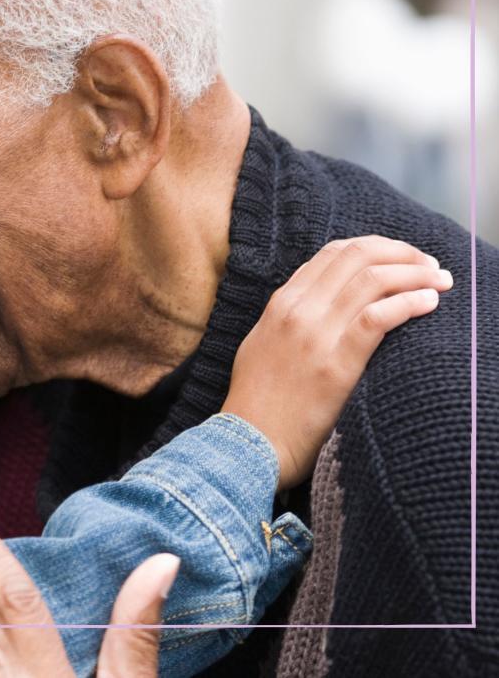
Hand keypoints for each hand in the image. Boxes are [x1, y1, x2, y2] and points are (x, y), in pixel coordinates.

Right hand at [222, 235, 450, 488]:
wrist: (250, 442)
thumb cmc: (258, 401)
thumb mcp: (262, 344)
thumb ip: (288, 318)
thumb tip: (323, 301)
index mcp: (281, 303)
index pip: (333, 253)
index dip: (376, 248)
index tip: (402, 258)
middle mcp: (297, 310)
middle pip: (357, 257)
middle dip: (402, 253)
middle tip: (430, 265)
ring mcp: (315, 335)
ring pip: (372, 280)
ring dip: (415, 274)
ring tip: (440, 282)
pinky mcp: (336, 365)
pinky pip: (378, 318)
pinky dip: (409, 303)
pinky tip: (429, 304)